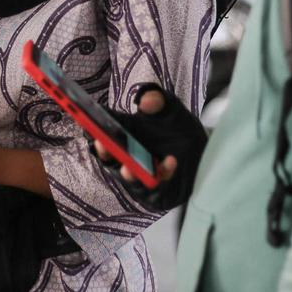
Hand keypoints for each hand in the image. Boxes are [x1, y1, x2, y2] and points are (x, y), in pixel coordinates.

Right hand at [91, 85, 207, 210]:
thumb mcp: (171, 109)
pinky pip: (154, 187)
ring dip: (127, 172)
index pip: (100, 130)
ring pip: (127, 176)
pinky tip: (170, 162)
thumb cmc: (179, 130)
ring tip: (129, 166)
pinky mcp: (154, 191)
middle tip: (101, 143)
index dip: (92, 126)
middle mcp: (126, 155)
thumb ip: (159, 100)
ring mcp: (138, 174)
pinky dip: (161, 174)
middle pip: (109, 155)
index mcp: (123, 133)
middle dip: (104, 150)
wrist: (204, 153)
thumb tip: (146, 101)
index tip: (87, 121)